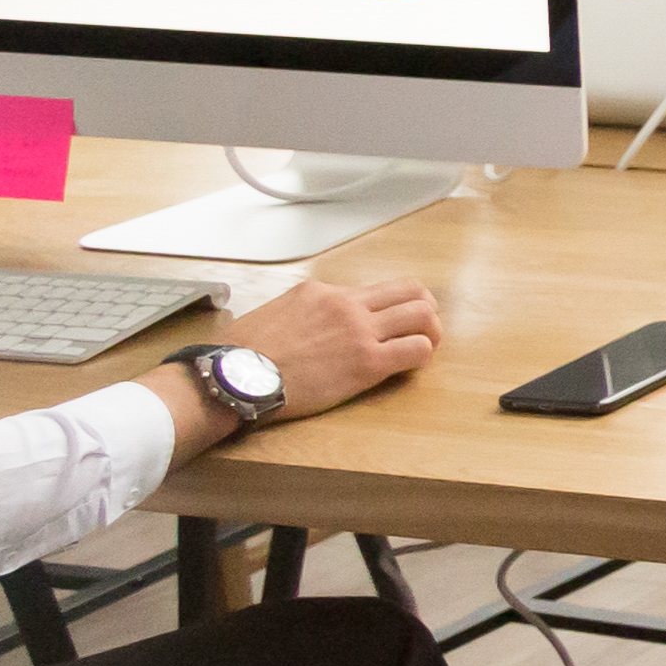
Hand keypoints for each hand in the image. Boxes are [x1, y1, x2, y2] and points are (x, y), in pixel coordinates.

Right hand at [225, 275, 443, 419]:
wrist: (234, 376)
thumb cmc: (241, 354)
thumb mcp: (272, 313)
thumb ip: (301, 313)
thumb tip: (306, 323)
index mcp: (321, 291)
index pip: (373, 289)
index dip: (387, 306)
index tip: (386, 323)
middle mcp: (346, 304)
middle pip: (411, 290)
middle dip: (425, 308)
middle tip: (422, 328)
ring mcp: (360, 331)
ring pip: (422, 315)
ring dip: (431, 331)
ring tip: (425, 346)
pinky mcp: (367, 362)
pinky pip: (416, 350)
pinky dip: (422, 356)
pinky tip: (410, 367)